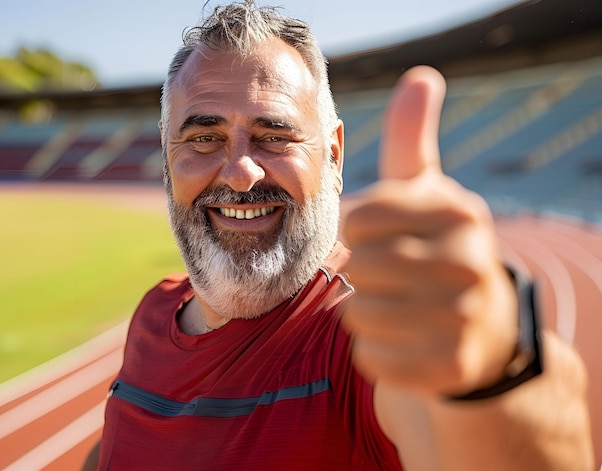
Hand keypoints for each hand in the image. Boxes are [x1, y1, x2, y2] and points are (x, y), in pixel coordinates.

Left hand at [340, 66, 518, 396]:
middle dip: (362, 273)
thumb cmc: (436, 248)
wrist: (479, 329)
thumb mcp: (428, 193)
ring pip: (358, 315)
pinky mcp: (448, 367)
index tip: (380, 237)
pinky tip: (405, 340)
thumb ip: (414, 140)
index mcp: (460, 210)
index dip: (357, 231)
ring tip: (399, 307)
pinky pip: (370, 357)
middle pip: (359, 266)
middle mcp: (470, 261)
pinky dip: (374, 351)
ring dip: (364, 312)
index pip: (358, 217)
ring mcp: (464, 318)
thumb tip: (421, 77)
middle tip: (392, 278)